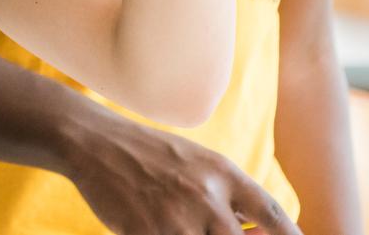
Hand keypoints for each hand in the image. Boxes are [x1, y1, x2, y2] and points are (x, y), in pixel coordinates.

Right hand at [67, 116, 300, 234]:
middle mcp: (206, 197)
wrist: (95, 143)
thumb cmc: (151, 156)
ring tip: (180, 225)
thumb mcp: (198, 164)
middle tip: (210, 231)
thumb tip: (265, 231)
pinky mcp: (147, 234)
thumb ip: (231, 197)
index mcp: (223, 174)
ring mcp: (177, 219)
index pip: (272, 215)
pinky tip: (154, 228)